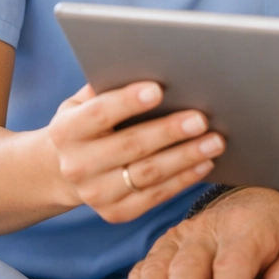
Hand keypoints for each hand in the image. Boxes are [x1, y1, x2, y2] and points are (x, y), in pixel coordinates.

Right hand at [48, 83, 224, 222]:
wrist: (63, 170)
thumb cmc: (87, 123)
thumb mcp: (84, 102)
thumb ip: (109, 85)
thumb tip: (151, 65)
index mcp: (66, 131)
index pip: (99, 114)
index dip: (128, 101)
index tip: (159, 89)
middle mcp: (77, 166)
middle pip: (131, 146)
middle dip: (170, 131)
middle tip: (202, 118)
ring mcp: (96, 194)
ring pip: (148, 174)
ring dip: (186, 157)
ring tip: (215, 141)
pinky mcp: (116, 213)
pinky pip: (156, 196)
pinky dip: (184, 179)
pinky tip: (205, 163)